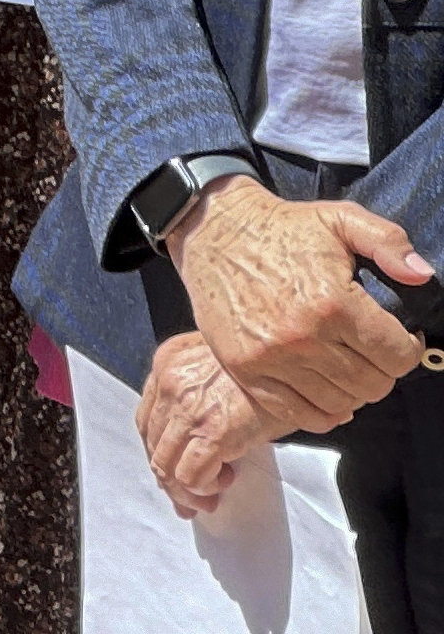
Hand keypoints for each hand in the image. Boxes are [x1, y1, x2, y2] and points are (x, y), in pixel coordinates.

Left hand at [136, 329, 283, 516]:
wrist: (295, 357)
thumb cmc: (270, 364)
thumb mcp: (225, 366)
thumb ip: (201, 392)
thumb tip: (198, 439)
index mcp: (168, 363)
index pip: (147, 419)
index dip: (159, 451)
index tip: (174, 471)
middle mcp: (169, 383)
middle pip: (152, 444)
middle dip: (169, 478)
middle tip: (191, 499)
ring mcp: (187, 408)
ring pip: (165, 466)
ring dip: (186, 489)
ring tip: (210, 496)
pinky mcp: (212, 432)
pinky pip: (189, 476)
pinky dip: (203, 488)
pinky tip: (225, 480)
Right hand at [166, 175, 429, 430]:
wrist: (212, 230)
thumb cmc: (282, 228)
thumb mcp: (341, 219)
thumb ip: (388, 242)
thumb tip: (421, 275)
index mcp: (333, 302)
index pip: (397, 356)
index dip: (406, 349)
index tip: (396, 338)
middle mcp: (303, 337)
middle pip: (372, 385)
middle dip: (381, 370)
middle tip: (369, 351)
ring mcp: (270, 358)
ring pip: (339, 403)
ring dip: (351, 390)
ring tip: (345, 365)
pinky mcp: (244, 369)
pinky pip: (298, 414)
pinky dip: (320, 412)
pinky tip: (324, 389)